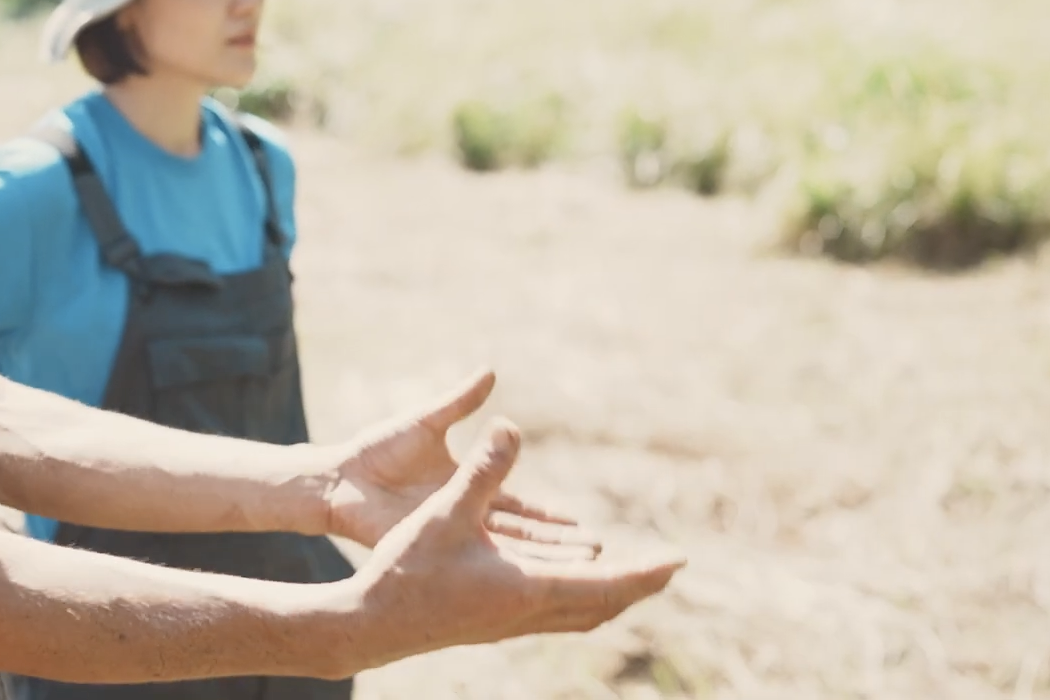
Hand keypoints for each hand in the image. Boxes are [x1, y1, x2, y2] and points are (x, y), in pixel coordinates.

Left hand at [320, 370, 599, 554]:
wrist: (339, 477)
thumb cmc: (378, 450)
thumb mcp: (427, 422)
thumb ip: (460, 402)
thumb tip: (492, 372)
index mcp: (467, 487)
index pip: (520, 506)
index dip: (551, 518)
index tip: (581, 525)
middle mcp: (464, 515)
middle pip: (520, 535)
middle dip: (557, 546)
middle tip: (596, 555)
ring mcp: (448, 534)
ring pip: (501, 552)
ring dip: (536, 562)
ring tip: (571, 573)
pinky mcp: (430, 545)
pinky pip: (470, 559)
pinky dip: (499, 567)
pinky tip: (525, 581)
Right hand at [346, 420, 683, 669]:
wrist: (370, 625)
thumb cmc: (406, 569)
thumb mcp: (446, 511)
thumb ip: (482, 470)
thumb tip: (511, 425)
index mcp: (527, 587)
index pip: (606, 582)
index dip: (645, 569)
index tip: (679, 559)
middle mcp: (527, 613)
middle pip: (602, 603)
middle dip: (638, 583)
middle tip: (668, 566)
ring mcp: (510, 624)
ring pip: (580, 614)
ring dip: (610, 593)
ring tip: (629, 575)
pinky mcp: (493, 624)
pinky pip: (557, 615)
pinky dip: (580, 598)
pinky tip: (567, 585)